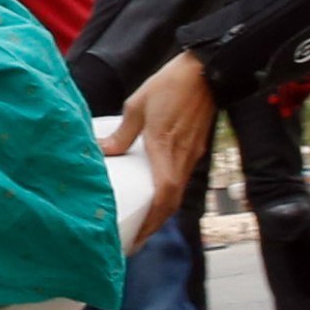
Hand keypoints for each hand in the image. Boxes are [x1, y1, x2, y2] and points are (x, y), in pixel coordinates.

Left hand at [102, 54, 219, 242]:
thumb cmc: (170, 84)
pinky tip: (156, 194)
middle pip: (172, 203)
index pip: (164, 195)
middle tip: (136, 239)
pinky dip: (169, 194)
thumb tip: (104, 152)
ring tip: (144, 222)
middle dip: (154, 225)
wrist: (206, 70)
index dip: (152, 220)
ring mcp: (192, 153)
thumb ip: (121, 134)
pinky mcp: (196, 147)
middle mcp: (182, 156)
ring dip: (162, 212)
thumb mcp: (137, 105)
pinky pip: (182, 178)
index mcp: (165, 147)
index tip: (138, 236)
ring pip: (178, 193)